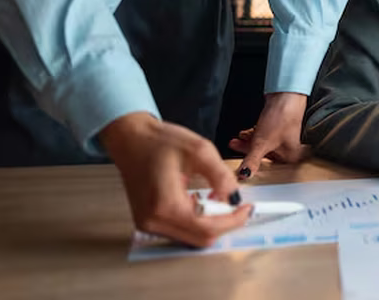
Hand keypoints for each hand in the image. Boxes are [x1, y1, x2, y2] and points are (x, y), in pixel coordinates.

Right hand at [100, 112, 251, 247]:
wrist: (131, 139)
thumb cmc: (160, 141)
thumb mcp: (200, 150)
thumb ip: (221, 176)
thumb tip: (235, 197)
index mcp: (165, 205)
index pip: (207, 228)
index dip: (232, 221)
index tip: (247, 209)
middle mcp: (153, 221)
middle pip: (200, 238)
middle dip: (223, 223)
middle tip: (236, 204)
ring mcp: (147, 224)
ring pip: (190, 237)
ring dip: (210, 222)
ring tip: (217, 196)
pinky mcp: (147, 221)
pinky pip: (179, 230)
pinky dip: (196, 221)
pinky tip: (202, 200)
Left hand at [229, 92, 309, 179]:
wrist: (285, 95)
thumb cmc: (282, 118)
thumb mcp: (262, 144)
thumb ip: (252, 162)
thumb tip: (243, 176)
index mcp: (290, 158)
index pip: (267, 169)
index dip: (252, 167)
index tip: (239, 168)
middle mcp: (288, 150)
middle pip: (263, 157)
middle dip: (247, 152)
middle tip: (235, 150)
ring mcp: (282, 138)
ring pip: (261, 146)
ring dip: (247, 143)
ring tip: (236, 140)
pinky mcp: (276, 128)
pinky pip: (262, 136)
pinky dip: (252, 136)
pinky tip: (244, 133)